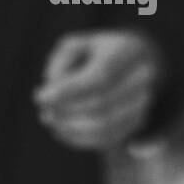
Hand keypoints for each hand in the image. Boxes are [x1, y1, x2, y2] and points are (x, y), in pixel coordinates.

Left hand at [34, 30, 164, 150]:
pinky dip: (80, 139)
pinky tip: (61, 130)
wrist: (133, 63)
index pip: (100, 78)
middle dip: (66, 111)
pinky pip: (108, 138)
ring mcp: (144, 101)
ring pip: (105, 126)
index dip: (68, 91)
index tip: (39, 97)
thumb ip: (61, 62)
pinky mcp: (138, 121)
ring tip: (50, 120)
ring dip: (71, 128)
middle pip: (102, 105)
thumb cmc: (97, 51)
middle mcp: (143, 76)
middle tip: (43, 111)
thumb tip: (54, 88)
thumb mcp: (76, 44)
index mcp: (128, 50)